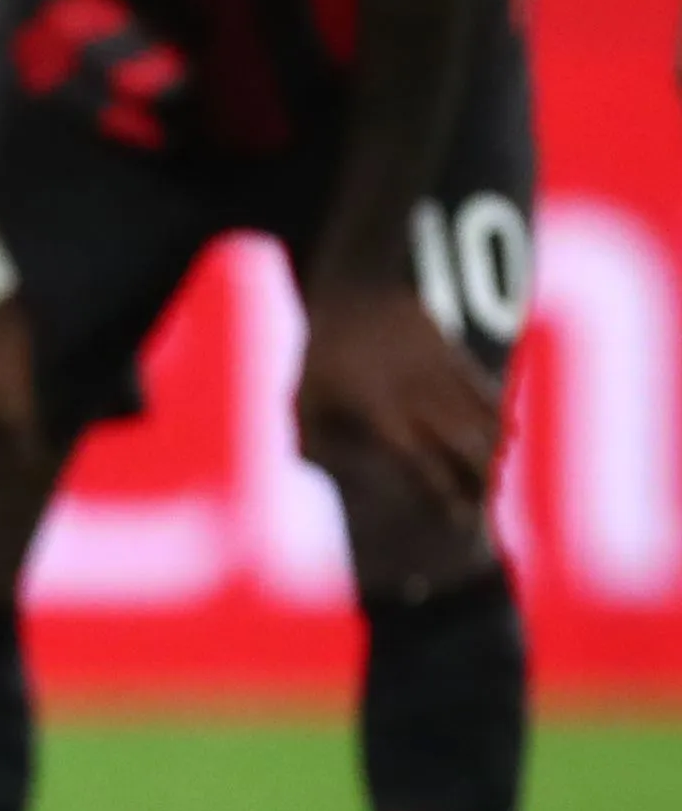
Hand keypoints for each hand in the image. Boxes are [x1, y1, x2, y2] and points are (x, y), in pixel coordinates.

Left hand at [295, 279, 501, 519]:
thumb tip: (313, 470)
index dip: (441, 489)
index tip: (458, 519)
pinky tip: (507, 438)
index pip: (417, 457)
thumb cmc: (323, 355)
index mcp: (376, 407)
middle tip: (485, 504)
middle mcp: (414, 391)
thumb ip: (308, 436)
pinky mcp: (452, 352)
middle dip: (479, 475)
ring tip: (496, 479)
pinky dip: (497, 414)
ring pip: (479, 416)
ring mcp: (437, 370)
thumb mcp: (302, 393)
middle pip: (460, 440)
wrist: (354, 291)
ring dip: (493, 450)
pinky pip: (484, 387)